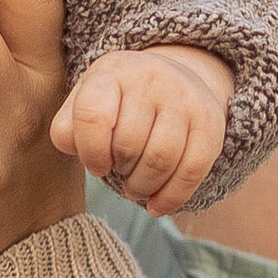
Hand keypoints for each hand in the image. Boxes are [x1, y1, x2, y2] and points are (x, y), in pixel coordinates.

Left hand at [51, 44, 231, 217]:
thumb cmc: (117, 102)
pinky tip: (156, 207)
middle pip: (128, 144)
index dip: (90, 152)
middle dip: (119, 170)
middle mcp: (150, 78)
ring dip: (142, 186)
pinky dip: (171, 198)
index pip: (92, 116)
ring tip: (134, 187)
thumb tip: (72, 146)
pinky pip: (192, 171)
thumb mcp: (85, 102)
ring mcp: (184, 98)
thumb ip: (67, 127)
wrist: (173, 79)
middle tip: (120, 171)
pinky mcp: (209, 123)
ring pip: (160, 160)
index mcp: (111, 71)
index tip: (97, 165)